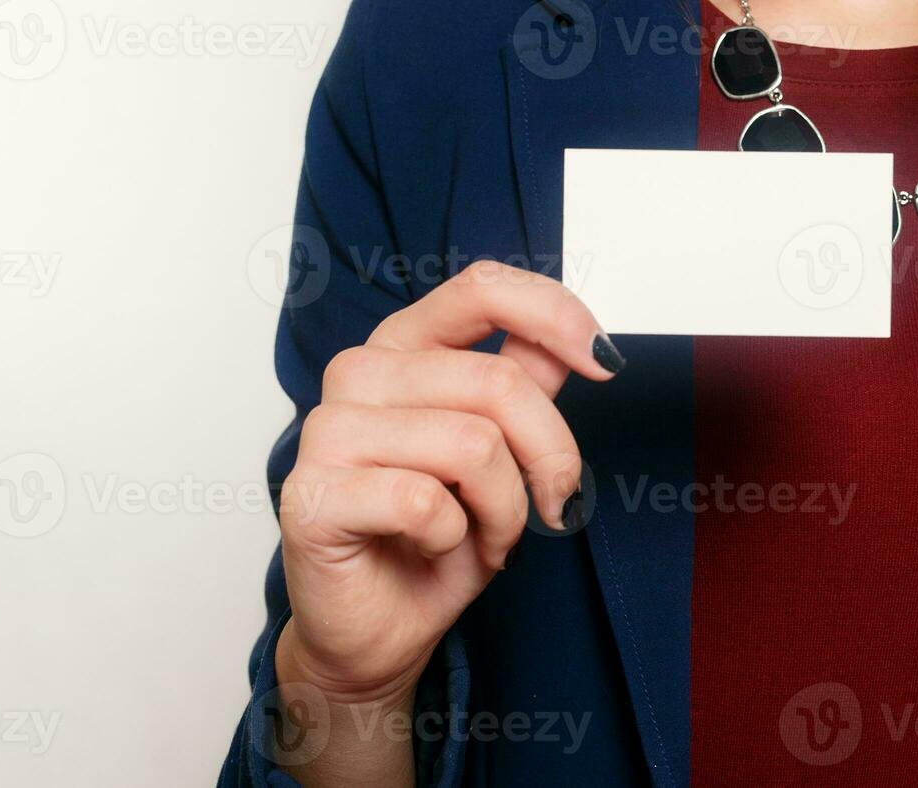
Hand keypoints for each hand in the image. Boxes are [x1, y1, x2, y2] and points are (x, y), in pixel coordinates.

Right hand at [271, 261, 622, 784]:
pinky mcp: (312, 495)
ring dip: (505, 509)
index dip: (555, 315)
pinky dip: (455, 540)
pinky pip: (427, 503)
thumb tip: (583, 343)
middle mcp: (358, 373)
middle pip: (498, 382)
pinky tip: (430, 549)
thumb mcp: (505, 453)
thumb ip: (528, 385)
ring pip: (472, 445)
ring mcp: (327, 431)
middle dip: (549, 457)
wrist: (379, 629)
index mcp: (403, 346)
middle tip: (547, 506)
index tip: (605, 364)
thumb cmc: (437, 537)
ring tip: (483, 534)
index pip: (481, 288)